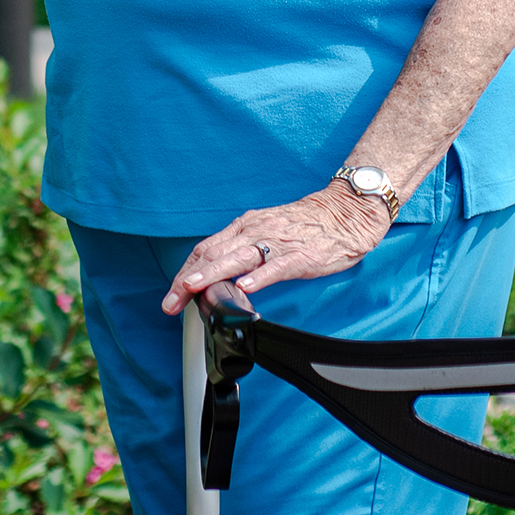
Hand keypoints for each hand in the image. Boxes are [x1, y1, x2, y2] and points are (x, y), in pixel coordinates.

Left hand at [159, 186, 393, 312]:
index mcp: (243, 227)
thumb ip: (240, 250)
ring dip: (212, 273)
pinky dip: (260, 276)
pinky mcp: (300, 255)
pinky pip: (277, 266)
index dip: (184, 272)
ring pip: (238, 257)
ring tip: (194, 288)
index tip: (171, 295)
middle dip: (188, 280)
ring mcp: (276, 242)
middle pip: (213, 255)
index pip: (205, 249)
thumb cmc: (302, 226)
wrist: (344, 212)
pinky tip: (246, 286)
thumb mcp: (264, 231)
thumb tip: (213, 274)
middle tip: (170, 302)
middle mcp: (254, 231)